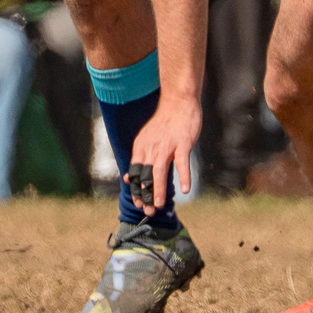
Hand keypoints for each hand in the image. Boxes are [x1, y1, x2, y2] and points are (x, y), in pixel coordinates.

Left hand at [127, 94, 201, 212]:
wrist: (178, 102)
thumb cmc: (165, 123)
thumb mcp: (146, 139)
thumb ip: (138, 159)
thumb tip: (127, 178)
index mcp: (141, 148)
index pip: (134, 173)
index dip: (135, 190)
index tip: (138, 204)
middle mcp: (151, 148)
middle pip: (145, 175)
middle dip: (145, 195)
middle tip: (148, 211)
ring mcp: (167, 145)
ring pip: (159, 171)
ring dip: (158, 189)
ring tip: (159, 205)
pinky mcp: (182, 143)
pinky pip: (182, 162)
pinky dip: (184, 176)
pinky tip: (185, 189)